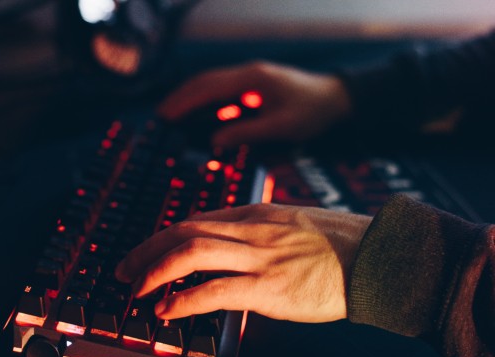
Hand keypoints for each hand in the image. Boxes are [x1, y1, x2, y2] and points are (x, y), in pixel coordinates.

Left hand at [115, 204, 371, 322]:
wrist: (379, 258)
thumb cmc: (340, 245)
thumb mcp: (294, 225)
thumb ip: (261, 232)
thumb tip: (235, 250)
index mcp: (257, 213)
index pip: (198, 219)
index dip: (165, 236)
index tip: (148, 251)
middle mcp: (252, 229)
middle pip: (184, 230)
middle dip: (146, 249)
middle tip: (124, 269)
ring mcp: (259, 256)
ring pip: (190, 252)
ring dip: (154, 270)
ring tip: (135, 289)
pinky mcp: (269, 287)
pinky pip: (214, 290)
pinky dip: (183, 299)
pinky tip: (166, 310)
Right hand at [158, 61, 351, 147]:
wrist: (336, 99)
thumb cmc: (312, 111)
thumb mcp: (281, 126)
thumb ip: (247, 132)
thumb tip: (215, 141)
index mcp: (251, 79)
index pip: (209, 87)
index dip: (185, 101)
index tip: (166, 115)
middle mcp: (247, 74)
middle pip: (205, 82)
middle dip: (181, 98)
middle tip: (161, 116)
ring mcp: (250, 79)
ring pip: (212, 85)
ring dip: (192, 98)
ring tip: (172, 115)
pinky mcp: (254, 87)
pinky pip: (224, 93)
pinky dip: (207, 103)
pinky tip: (199, 116)